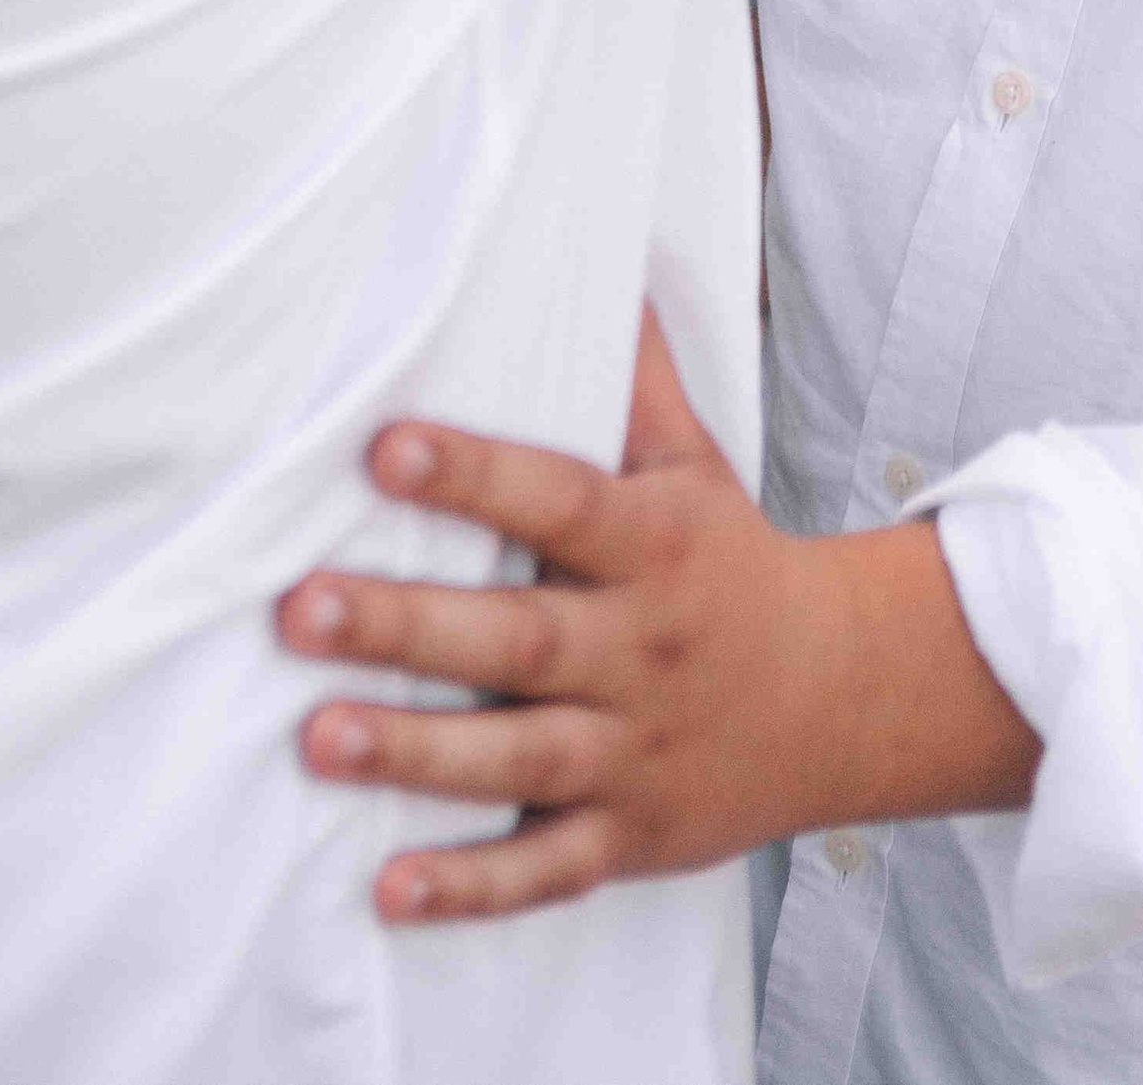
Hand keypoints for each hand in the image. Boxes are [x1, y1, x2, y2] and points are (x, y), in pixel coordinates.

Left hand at [275, 311, 1037, 923]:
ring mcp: (635, 751)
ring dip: (416, 753)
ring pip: (519, 757)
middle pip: (517, 638)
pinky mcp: (629, 838)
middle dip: (406, 624)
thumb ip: (635, 377)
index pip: (558, 501)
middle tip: (298, 607)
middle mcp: (642, 649)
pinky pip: (546, 870)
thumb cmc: (734, 566)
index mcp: (655, 545)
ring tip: (316, 738)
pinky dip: (472, 887)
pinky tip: (388, 886)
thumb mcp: (694, 465)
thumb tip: (599, 255)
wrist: (844, 697)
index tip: (386, 449)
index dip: (475, 474)